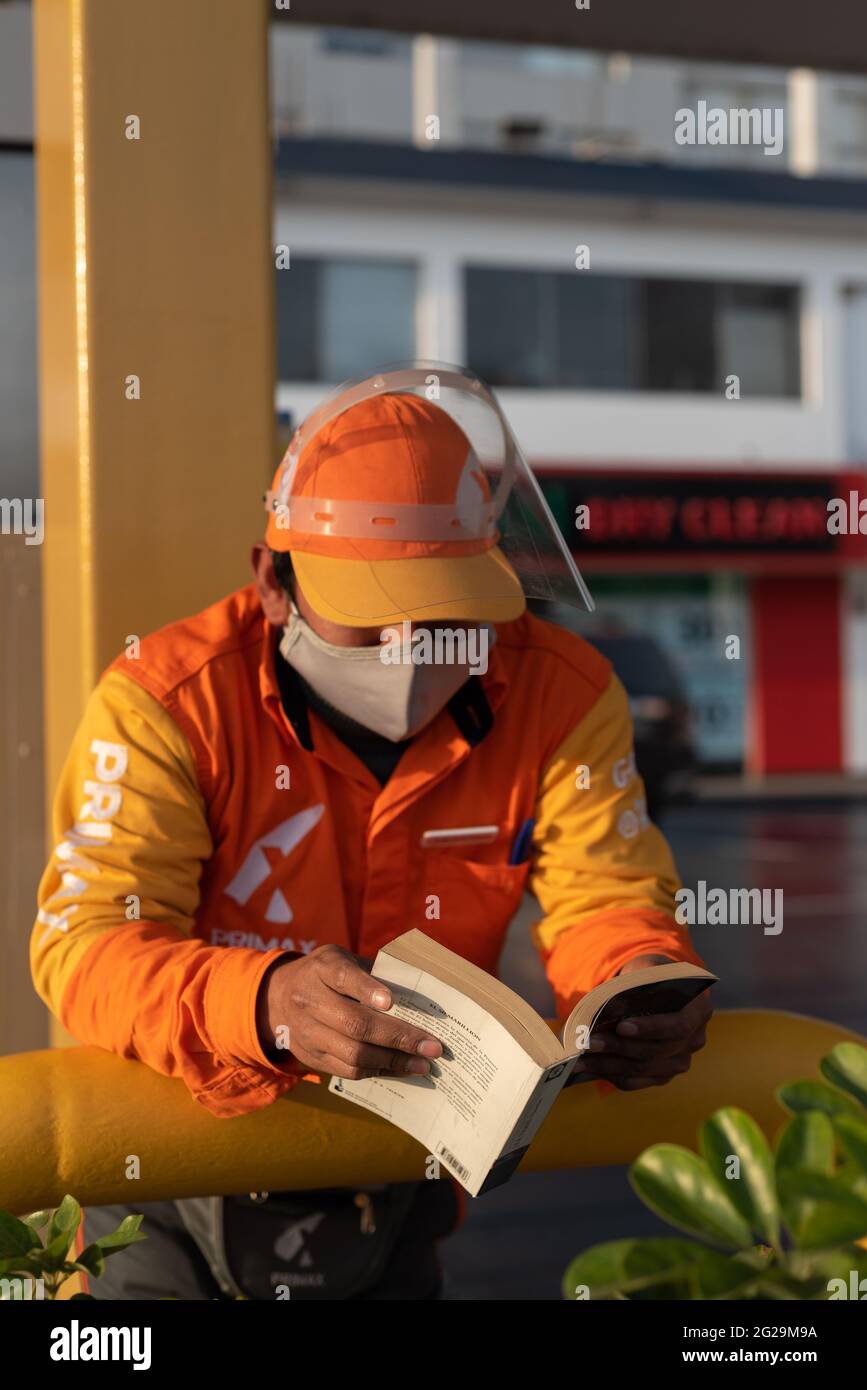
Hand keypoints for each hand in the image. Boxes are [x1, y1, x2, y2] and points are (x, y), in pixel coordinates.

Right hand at [255, 944, 442, 1080]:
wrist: (276, 998)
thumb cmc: (325, 974)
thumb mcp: (341, 959)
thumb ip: (371, 972)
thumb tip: (418, 994)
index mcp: (322, 969)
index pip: (343, 977)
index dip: (367, 989)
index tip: (392, 1001)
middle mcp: (310, 1001)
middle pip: (355, 1023)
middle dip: (398, 1037)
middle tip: (433, 1046)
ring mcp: (308, 1034)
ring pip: (353, 1053)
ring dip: (394, 1062)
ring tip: (424, 1064)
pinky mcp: (312, 1058)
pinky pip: (348, 1070)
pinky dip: (379, 1070)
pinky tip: (402, 1068)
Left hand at [573, 953, 711, 1090]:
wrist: (656, 988)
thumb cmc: (648, 977)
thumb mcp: (644, 972)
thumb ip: (633, 987)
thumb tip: (606, 1011)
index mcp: (699, 1010)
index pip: (678, 1025)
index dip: (650, 1028)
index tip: (621, 1027)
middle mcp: (695, 1039)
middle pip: (657, 1051)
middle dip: (620, 1048)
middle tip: (588, 1043)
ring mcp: (681, 1061)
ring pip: (644, 1069)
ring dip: (609, 1064)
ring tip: (580, 1057)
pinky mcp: (663, 1076)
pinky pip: (637, 1081)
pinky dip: (611, 1074)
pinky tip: (589, 1066)